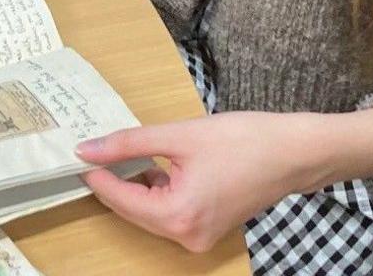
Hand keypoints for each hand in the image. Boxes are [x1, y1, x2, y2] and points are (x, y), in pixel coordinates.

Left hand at [74, 113, 325, 252]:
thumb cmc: (244, 140)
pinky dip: (158, 192)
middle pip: (132, 210)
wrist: (294, 153)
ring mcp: (198, 237)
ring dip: (136, 186)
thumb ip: (129, 143)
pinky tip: (155, 165)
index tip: (78, 154)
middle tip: (97, 150)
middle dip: (114, 181)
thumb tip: (88, 149)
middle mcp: (185, 236)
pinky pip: (169, 214)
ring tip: (125, 152)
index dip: (96, 176)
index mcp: (177, 215)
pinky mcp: (207, 229)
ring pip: (150, 213)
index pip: (120, 199)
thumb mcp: (180, 135)